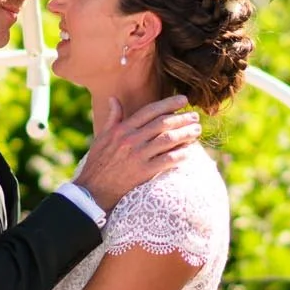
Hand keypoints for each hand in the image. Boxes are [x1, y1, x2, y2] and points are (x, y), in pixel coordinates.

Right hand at [74, 95, 201, 210]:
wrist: (93, 190)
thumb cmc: (98, 163)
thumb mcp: (102, 137)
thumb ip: (112, 118)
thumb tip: (113, 99)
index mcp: (121, 129)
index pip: (149, 111)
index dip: (168, 104)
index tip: (183, 100)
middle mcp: (131, 140)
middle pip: (162, 124)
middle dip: (182, 118)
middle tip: (195, 117)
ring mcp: (138, 156)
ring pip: (168, 140)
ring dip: (185, 134)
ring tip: (196, 131)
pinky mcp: (144, 172)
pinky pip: (167, 160)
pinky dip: (180, 155)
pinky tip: (189, 152)